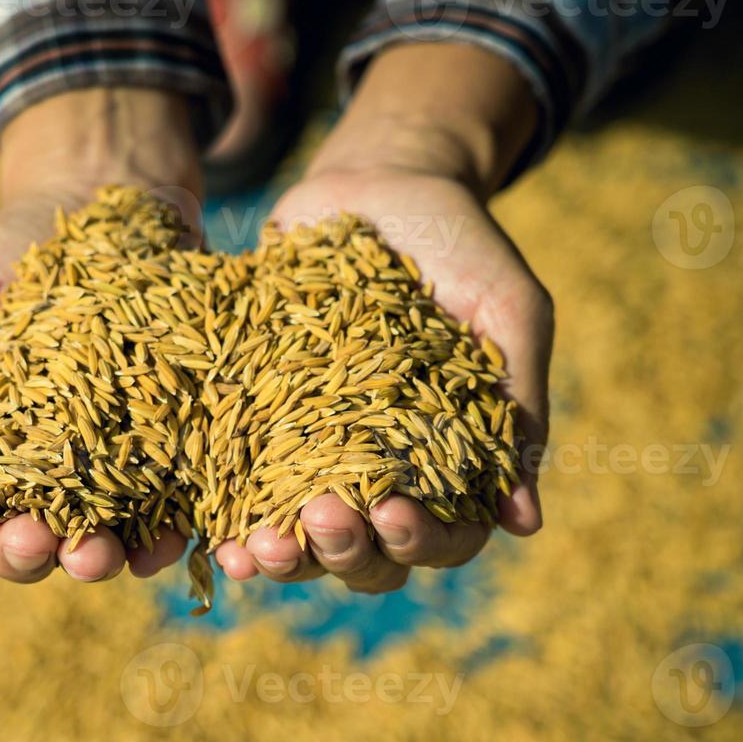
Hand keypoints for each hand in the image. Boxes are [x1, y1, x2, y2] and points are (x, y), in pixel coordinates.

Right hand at [0, 90, 200, 583]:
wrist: (103, 197)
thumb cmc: (6, 255)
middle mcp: (39, 475)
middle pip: (21, 547)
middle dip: (22, 555)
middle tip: (30, 538)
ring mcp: (107, 470)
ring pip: (94, 544)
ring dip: (91, 563)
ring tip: (94, 554)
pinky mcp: (169, 451)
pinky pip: (168, 514)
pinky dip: (163, 538)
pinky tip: (162, 544)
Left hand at [213, 44, 552, 592]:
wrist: (382, 183)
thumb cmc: (463, 246)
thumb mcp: (508, 311)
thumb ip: (519, 405)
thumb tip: (526, 522)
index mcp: (450, 462)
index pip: (445, 537)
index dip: (422, 542)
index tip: (395, 512)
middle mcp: (382, 474)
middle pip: (369, 557)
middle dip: (346, 552)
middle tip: (324, 519)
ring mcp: (316, 456)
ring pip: (304, 542)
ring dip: (286, 558)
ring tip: (261, 547)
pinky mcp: (258, 425)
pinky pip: (241, 493)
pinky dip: (229, 524)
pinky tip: (216, 538)